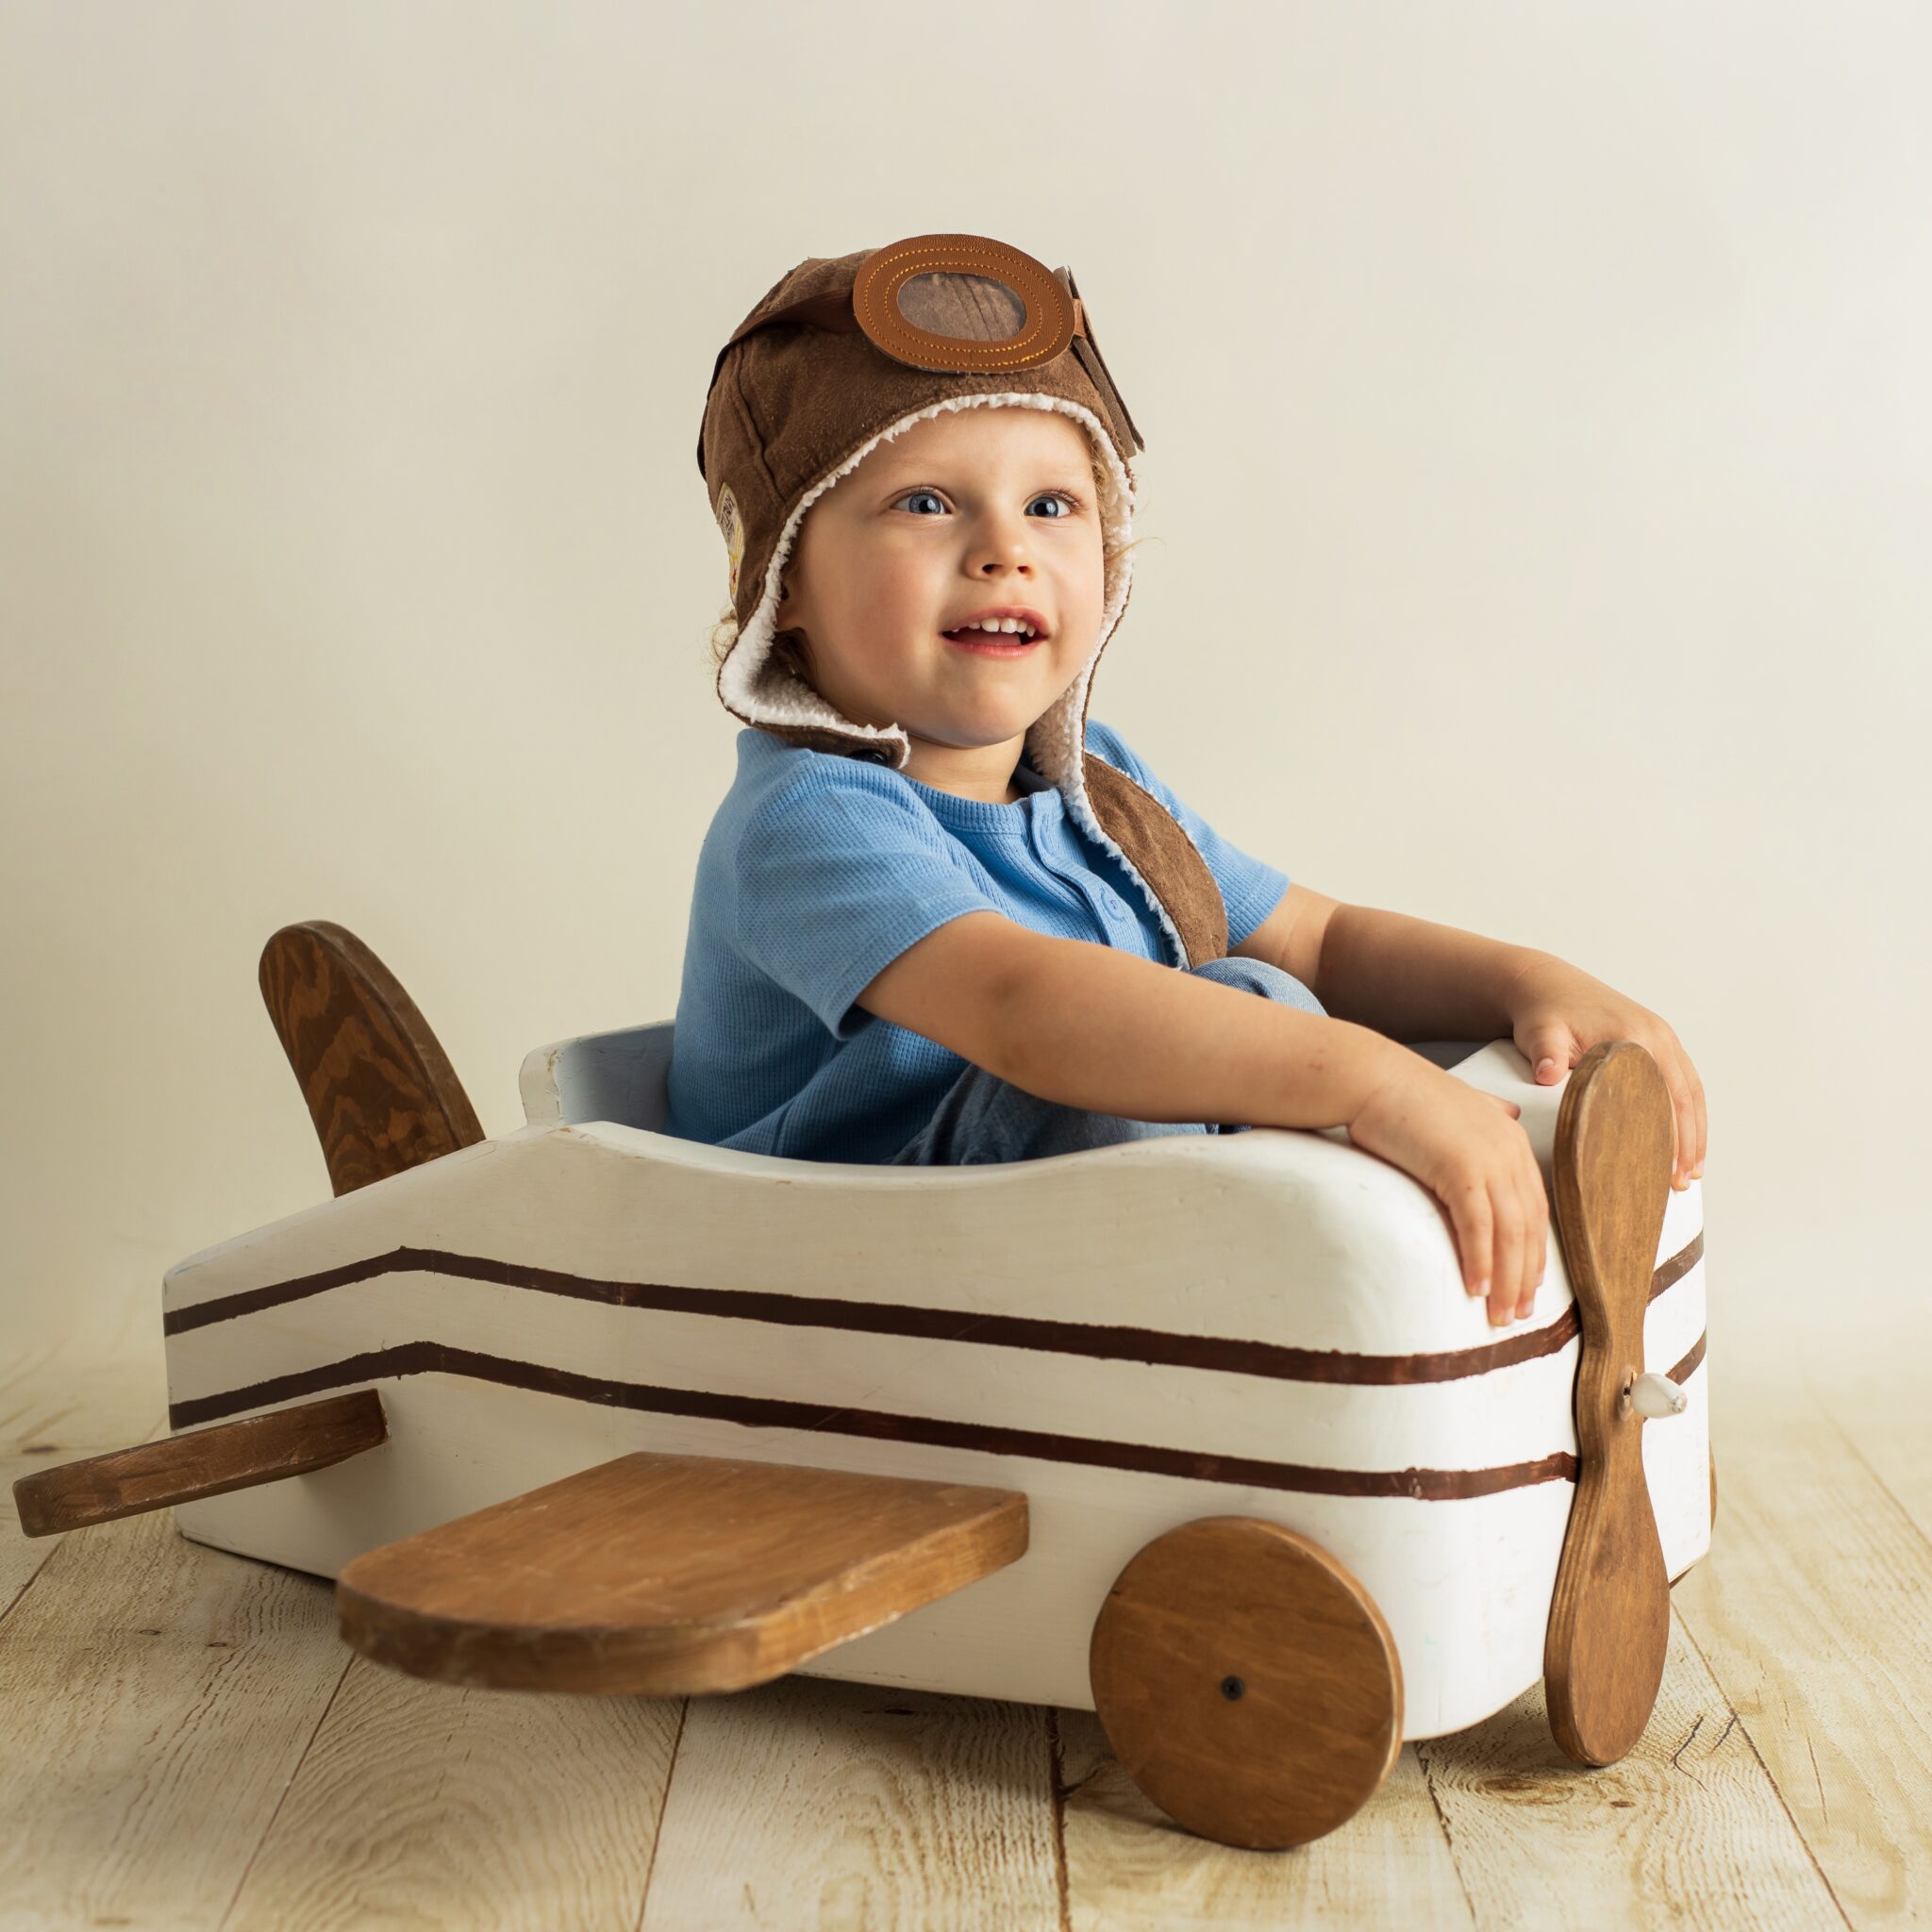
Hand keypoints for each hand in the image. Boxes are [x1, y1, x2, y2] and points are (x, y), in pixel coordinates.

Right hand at [1347, 1052, 1548, 1327]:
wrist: (1370, 1077)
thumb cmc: (1404, 1095)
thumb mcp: (1459, 1102)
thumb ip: (1489, 1110)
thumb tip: (1511, 1111)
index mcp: (1512, 1139)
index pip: (1535, 1208)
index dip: (1533, 1252)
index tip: (1528, 1287)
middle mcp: (1510, 1150)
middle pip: (1527, 1227)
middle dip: (1525, 1276)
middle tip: (1517, 1314)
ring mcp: (1488, 1158)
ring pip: (1508, 1233)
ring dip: (1506, 1280)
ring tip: (1497, 1316)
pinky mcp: (1459, 1167)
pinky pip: (1477, 1225)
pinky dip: (1480, 1260)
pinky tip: (1476, 1288)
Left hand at [1505, 954, 1707, 1189]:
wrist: (1544, 984)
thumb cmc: (1542, 1013)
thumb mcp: (1540, 1032)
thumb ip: (1546, 1053)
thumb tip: (1547, 1074)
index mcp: (1634, 1036)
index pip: (1663, 1094)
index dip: (1670, 1134)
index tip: (1669, 1169)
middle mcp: (1656, 1035)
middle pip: (1685, 1096)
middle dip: (1689, 1141)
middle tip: (1684, 1181)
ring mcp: (1660, 1036)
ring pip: (1690, 1090)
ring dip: (1694, 1130)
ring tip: (1692, 1171)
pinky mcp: (1655, 1040)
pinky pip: (1682, 1080)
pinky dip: (1687, 1111)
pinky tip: (1684, 1139)